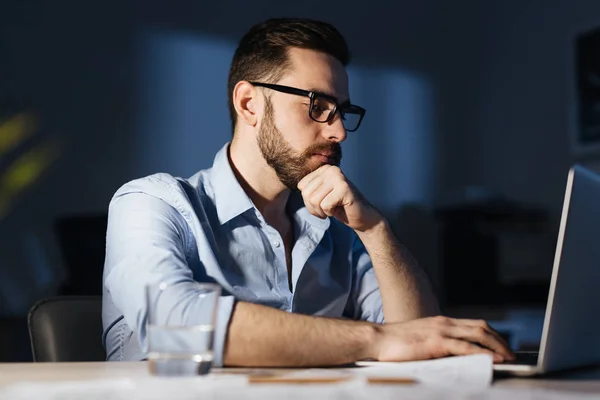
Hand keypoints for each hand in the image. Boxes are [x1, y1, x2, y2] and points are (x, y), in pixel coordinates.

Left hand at [297, 165, 380, 231]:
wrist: (361, 216)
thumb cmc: (339, 207)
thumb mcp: (320, 195)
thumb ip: (308, 189)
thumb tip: (294, 187)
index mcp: (323, 169)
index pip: (301, 186)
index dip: (308, 201)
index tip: (322, 202)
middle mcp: (331, 169)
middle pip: (306, 193)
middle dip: (314, 207)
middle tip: (327, 208)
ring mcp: (338, 177)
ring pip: (314, 200)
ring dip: (322, 211)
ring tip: (333, 208)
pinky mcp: (344, 188)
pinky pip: (325, 205)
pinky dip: (330, 212)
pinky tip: (340, 208)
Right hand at [368, 316, 514, 362]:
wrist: (378, 339)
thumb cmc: (395, 344)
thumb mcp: (422, 340)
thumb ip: (438, 345)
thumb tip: (455, 357)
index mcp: (441, 322)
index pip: (474, 325)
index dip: (492, 335)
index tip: (502, 346)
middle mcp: (445, 323)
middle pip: (481, 327)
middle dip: (500, 340)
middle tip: (512, 354)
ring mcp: (441, 330)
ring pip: (478, 334)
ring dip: (496, 346)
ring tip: (508, 358)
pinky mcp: (436, 342)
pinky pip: (465, 347)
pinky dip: (481, 353)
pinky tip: (491, 360)